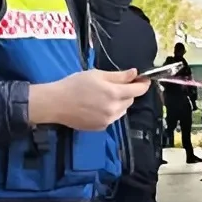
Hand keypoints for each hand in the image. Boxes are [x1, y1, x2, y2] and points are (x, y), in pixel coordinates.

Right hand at [28, 69, 147, 130]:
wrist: (56, 103)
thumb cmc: (75, 84)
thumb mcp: (97, 74)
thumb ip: (119, 76)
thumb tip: (135, 74)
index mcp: (114, 93)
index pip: (138, 90)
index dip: (143, 84)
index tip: (144, 79)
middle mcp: (114, 109)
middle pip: (130, 100)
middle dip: (127, 92)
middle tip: (114, 85)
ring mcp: (108, 120)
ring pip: (122, 110)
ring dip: (119, 102)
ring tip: (103, 96)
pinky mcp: (101, 127)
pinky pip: (112, 117)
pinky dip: (110, 111)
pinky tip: (96, 106)